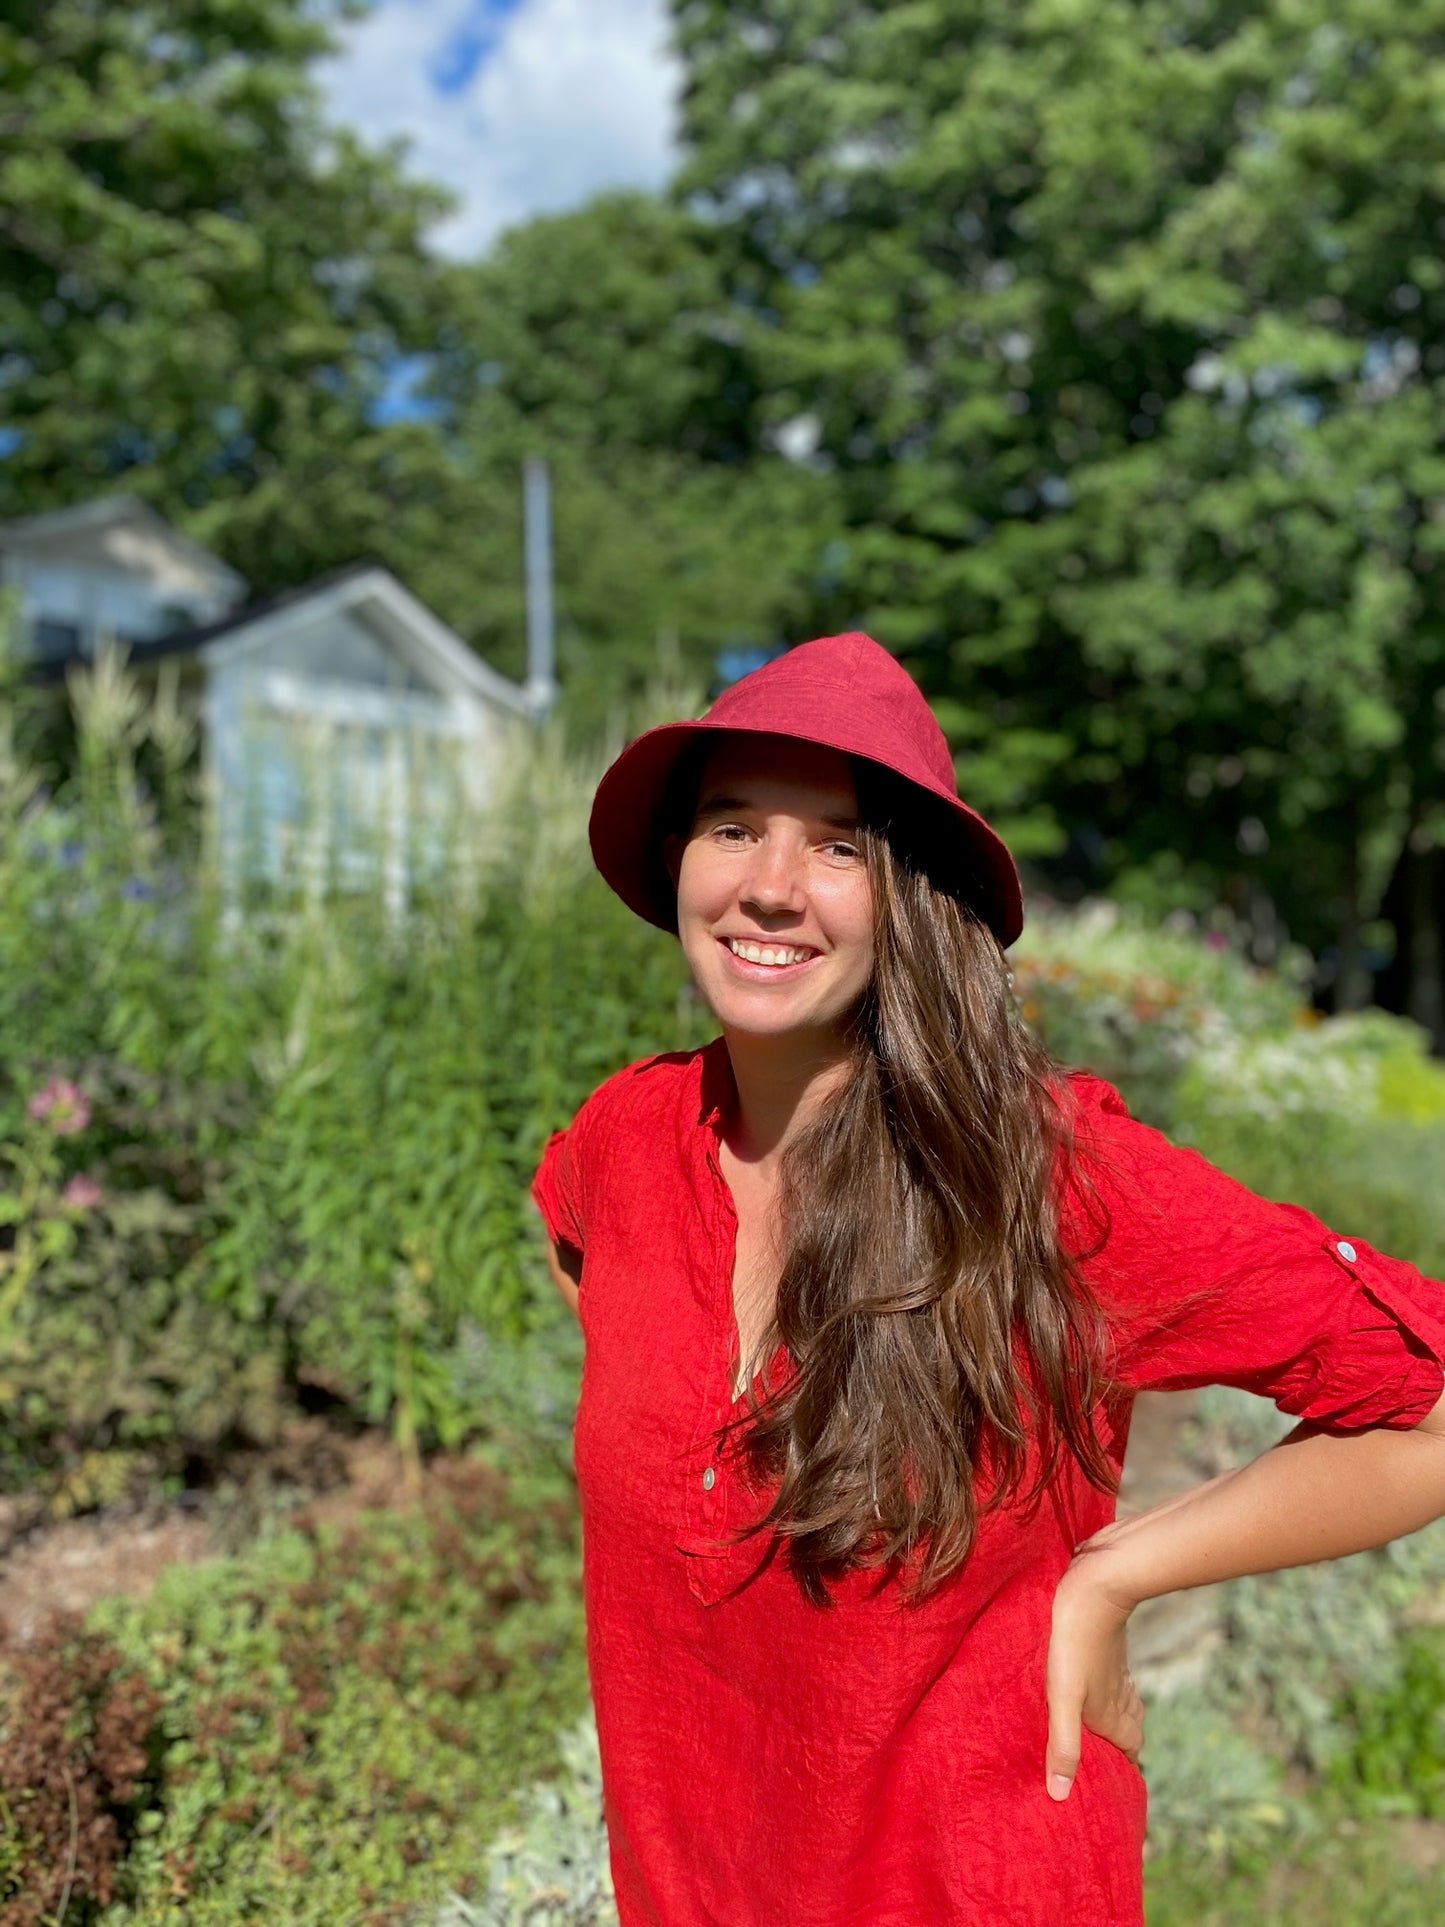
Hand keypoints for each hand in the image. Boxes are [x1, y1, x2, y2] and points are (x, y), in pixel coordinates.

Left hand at [1044, 1542, 1144, 1802]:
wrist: (1097, 1585)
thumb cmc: (1074, 1641)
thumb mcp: (1062, 1696)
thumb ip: (1063, 1743)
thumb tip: (1060, 1795)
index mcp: (1110, 1713)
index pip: (1129, 1752)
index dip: (1121, 1771)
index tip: (1110, 1787)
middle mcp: (1118, 1694)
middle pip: (1129, 1730)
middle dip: (1118, 1748)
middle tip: (1098, 1761)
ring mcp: (1115, 1669)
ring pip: (1124, 1701)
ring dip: (1113, 1717)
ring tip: (1092, 1729)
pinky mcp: (1108, 1647)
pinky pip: (1114, 1677)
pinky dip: (1107, 1689)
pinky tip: (1090, 1682)